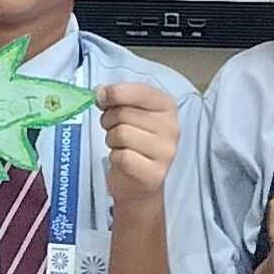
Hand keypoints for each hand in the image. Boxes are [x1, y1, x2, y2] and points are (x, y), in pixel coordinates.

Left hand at [99, 81, 178, 204]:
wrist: (139, 182)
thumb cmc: (134, 142)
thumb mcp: (129, 113)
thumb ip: (117, 98)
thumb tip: (101, 92)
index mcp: (167, 106)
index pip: (138, 91)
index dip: (114, 93)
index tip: (102, 99)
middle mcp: (172, 127)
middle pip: (124, 113)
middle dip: (109, 120)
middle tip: (112, 129)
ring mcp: (166, 151)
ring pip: (121, 134)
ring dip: (111, 140)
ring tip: (119, 145)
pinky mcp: (154, 173)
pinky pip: (122, 156)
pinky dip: (115, 157)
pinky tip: (123, 159)